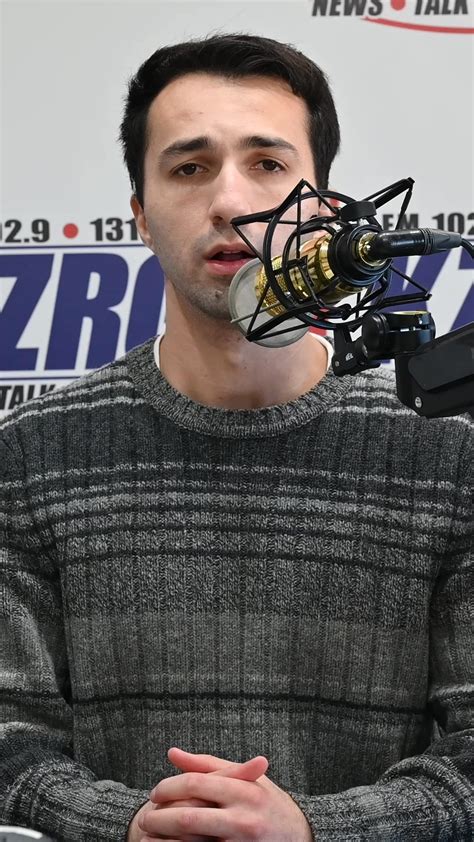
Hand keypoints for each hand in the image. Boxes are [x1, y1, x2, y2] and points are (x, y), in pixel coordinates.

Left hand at [137, 747, 312, 840]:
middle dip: (160, 819)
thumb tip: (172, 753)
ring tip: (148, 837)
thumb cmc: (265, 802)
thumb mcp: (243, 778)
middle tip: (145, 818)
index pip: (196, 783)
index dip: (169, 787)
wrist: (299, 836)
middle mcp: (243, 819)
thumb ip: (207, 765)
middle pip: (189, 818)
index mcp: (244, 791)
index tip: (155, 792)